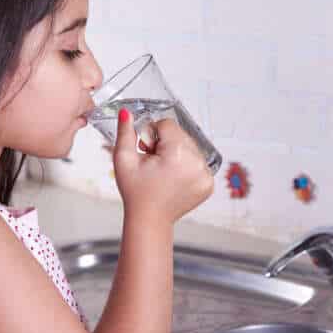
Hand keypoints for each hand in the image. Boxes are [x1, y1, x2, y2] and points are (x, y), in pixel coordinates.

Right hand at [112, 108, 213, 223]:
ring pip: (190, 147)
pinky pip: (198, 162)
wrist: (149, 219)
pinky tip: (174, 178)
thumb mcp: (124, 160)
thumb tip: (126, 112)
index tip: (146, 150)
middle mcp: (196, 162)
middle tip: (153, 162)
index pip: (167, 124)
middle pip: (181, 134)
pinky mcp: (208, 183)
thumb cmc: (135, 192)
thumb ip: (125, 133)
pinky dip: (187, 167)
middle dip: (166, 143)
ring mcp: (205, 174)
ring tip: (163, 171)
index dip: (152, 135)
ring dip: (177, 153)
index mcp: (177, 154)